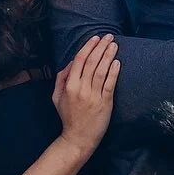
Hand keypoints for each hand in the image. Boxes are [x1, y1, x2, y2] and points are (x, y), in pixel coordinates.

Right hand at [52, 35, 118, 158]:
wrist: (78, 137)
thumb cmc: (67, 116)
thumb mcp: (56, 97)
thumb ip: (61, 78)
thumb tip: (71, 63)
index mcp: (69, 85)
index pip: (79, 60)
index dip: (88, 47)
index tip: (95, 38)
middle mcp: (81, 88)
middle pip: (92, 62)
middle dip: (101, 47)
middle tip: (109, 36)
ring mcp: (94, 96)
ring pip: (101, 71)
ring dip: (108, 56)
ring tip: (114, 45)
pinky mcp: (105, 103)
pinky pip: (110, 84)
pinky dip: (113, 72)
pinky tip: (117, 62)